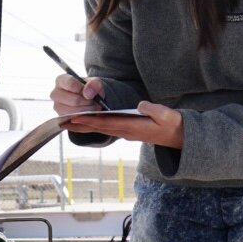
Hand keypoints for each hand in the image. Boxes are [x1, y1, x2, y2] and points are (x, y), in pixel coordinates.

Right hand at [51, 73, 104, 116]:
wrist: (89, 99)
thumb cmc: (89, 88)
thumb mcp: (95, 82)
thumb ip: (94, 84)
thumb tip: (87, 94)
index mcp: (61, 80)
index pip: (70, 83)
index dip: (82, 88)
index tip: (88, 91)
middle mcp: (55, 93)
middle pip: (75, 100)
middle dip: (87, 102)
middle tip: (92, 101)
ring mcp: (57, 106)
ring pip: (75, 112)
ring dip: (87, 110)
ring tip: (91, 106)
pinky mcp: (61, 117)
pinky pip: (74, 119)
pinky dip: (83, 117)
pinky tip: (86, 112)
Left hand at [64, 100, 183, 149]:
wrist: (179, 137)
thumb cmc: (173, 125)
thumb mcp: (167, 115)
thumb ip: (154, 109)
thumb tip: (140, 104)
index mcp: (133, 127)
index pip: (108, 123)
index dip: (91, 120)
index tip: (76, 117)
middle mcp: (126, 131)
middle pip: (99, 128)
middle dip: (81, 125)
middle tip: (63, 121)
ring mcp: (126, 132)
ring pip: (101, 129)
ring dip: (85, 126)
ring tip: (68, 123)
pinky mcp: (128, 130)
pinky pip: (107, 128)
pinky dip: (95, 125)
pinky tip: (86, 123)